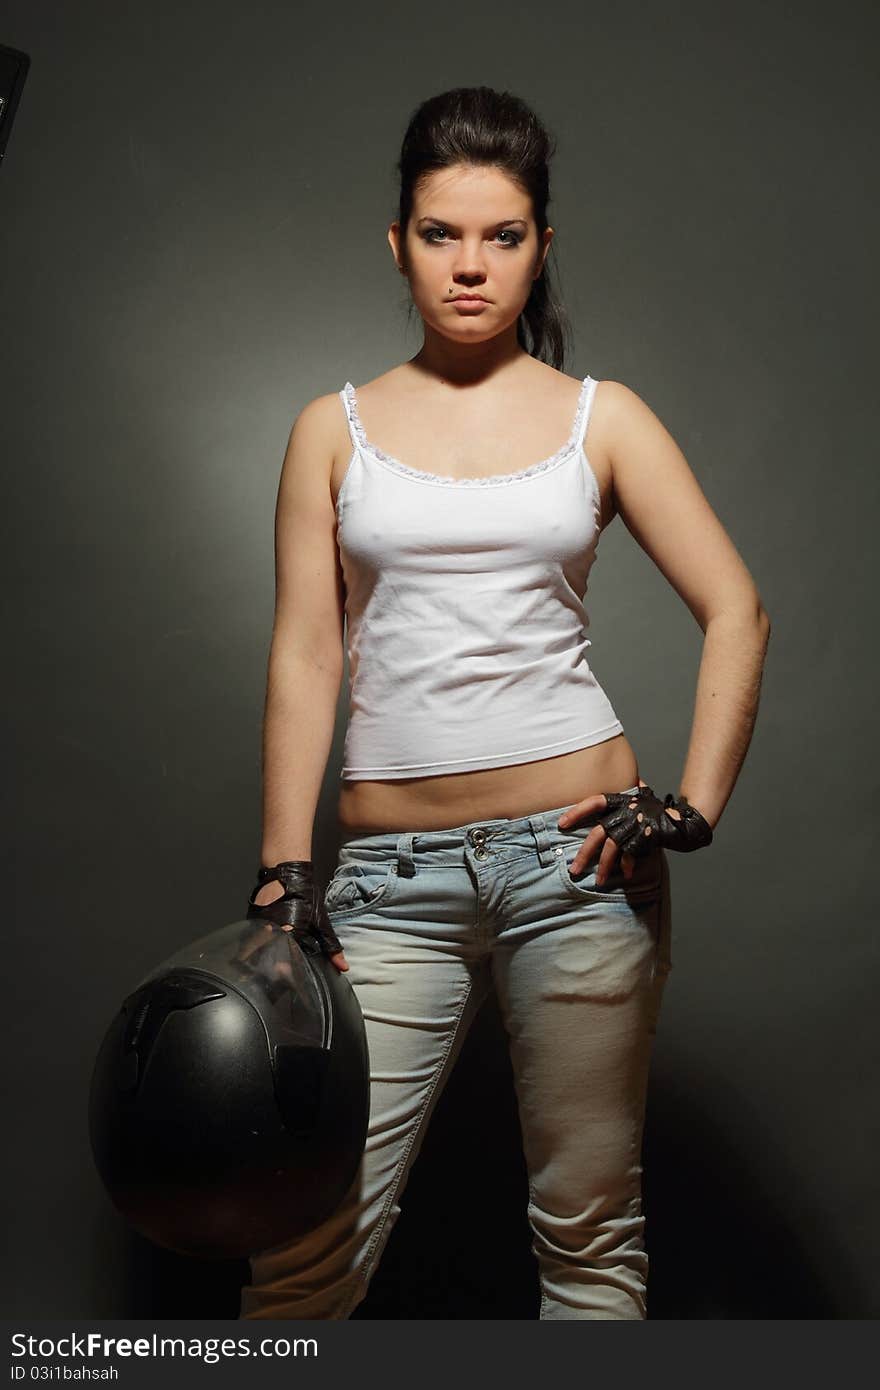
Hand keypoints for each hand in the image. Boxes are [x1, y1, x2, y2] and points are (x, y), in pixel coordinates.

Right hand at [248, 862, 349, 972]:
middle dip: (273, 966)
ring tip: (266, 963)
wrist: (286, 873)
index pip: (285, 961)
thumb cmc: (305, 897)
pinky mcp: (251, 920)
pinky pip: (252, 939)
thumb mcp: (322, 922)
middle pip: (269, 957)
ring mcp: (259, 926)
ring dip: (263, 956)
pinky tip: (258, 950)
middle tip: (277, 971)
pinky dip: (255, 945)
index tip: (287, 975)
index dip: (286, 971)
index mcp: (290, 934)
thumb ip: (331, 947)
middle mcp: (271, 931)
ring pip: (259, 949)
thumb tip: (343, 967)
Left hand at [557, 780, 711, 885]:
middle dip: (584, 853)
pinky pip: (630, 855)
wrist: (685, 822)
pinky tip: (626, 875)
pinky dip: (627, 866)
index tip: (561, 823)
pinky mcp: (645, 839)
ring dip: (604, 867)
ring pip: (612, 848)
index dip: (577, 811)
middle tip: (574, 870)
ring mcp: (635, 826)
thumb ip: (634, 790)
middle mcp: (626, 813)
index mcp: (622, 801)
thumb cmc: (662, 810)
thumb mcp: (645, 795)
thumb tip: (632, 779)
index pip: (594, 802)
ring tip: (598, 881)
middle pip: (598, 833)